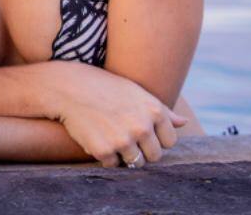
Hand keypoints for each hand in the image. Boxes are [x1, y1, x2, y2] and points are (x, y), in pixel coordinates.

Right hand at [50, 63, 186, 167]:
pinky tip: (96, 137)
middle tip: (122, 134)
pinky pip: (113, 164)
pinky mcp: (104, 151)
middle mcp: (142, 127)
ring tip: (109, 135)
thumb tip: (184, 123)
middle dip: (141, 149)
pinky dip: (105, 156)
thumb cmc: (103, 87)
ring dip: (124, 154)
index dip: (154, 137)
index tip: (138, 129)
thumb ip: (161, 110)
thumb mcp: (134, 91)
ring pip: (136, 163)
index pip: (169, 141)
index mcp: (154, 111)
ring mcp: (123, 140)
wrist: (66, 87)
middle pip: (155, 156)